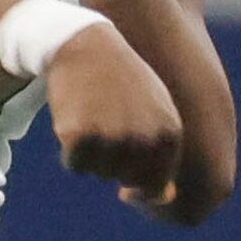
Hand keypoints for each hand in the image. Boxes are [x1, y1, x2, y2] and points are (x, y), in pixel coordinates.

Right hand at [45, 22, 181, 199]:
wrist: (84, 41)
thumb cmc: (122, 80)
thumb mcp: (155, 110)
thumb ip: (163, 155)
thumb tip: (164, 199)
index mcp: (169, 133)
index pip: (156, 186)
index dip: (138, 179)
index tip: (125, 155)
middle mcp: (144, 138)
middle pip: (126, 179)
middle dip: (113, 161)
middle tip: (104, 121)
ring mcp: (111, 136)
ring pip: (100, 173)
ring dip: (92, 155)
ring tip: (90, 115)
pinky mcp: (79, 134)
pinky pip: (75, 165)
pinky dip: (71, 152)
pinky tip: (73, 120)